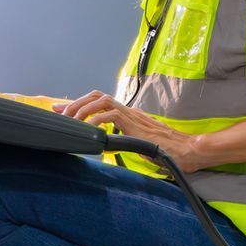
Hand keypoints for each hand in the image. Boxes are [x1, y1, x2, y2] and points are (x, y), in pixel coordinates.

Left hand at [55, 91, 209, 173]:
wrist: (184, 150)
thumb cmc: (165, 149)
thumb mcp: (137, 143)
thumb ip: (122, 139)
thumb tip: (106, 144)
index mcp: (127, 114)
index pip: (99, 101)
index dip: (79, 103)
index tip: (62, 111)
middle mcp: (127, 110)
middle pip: (96, 95)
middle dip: (75, 102)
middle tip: (60, 114)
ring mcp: (131, 115)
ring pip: (101, 100)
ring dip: (82, 109)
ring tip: (71, 122)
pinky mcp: (134, 123)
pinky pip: (110, 116)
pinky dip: (96, 121)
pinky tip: (89, 130)